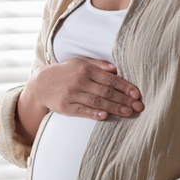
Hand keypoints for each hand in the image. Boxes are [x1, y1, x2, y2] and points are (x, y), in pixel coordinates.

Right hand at [15, 57, 142, 143]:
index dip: (125, 86)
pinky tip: (105, 116)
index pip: (110, 79)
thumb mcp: (79, 62)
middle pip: (106, 92)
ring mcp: (71, 94)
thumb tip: (115, 68)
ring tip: (128, 112)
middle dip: (124, 99)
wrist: (40, 84)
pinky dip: (94, 114)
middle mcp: (79, 81)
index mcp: (85, 69)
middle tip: (138, 106)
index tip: (137, 94)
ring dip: (114, 108)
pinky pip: (82, 111)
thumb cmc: (65, 72)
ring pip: (97, 102)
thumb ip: (98, 64)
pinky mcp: (65, 107)